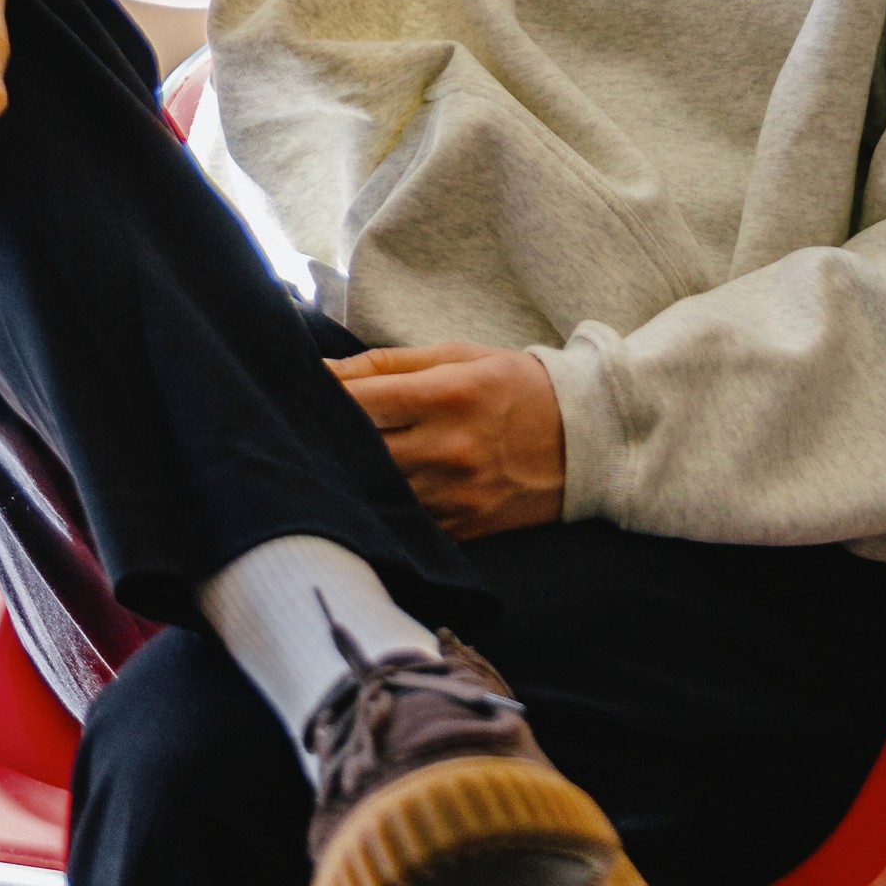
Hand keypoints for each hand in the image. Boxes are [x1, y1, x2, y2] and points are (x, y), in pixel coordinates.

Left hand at [327, 343, 565, 538]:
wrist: (586, 441)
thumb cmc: (516, 386)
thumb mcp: (459, 356)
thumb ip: (389, 363)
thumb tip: (325, 371)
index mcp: (449, 395)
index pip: (359, 400)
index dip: (321, 396)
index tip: (300, 391)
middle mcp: (449, 448)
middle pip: (359, 450)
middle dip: (327, 437)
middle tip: (304, 426)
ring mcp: (455, 495)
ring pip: (375, 490)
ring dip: (351, 474)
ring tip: (333, 458)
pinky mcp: (463, 529)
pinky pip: (403, 521)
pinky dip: (383, 505)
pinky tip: (372, 490)